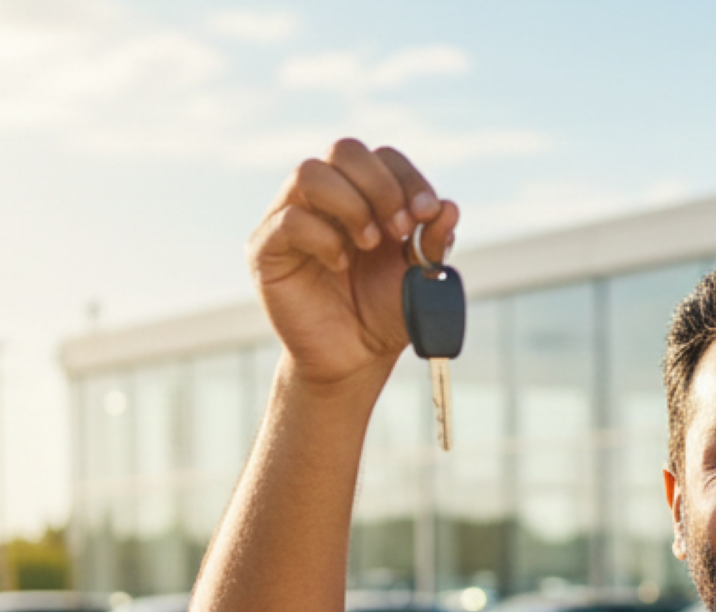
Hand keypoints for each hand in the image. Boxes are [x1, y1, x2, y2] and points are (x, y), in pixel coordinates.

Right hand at [248, 139, 460, 386]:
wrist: (355, 357)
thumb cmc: (385, 311)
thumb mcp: (420, 274)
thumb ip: (434, 240)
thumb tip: (449, 207)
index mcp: (364, 196)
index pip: (381, 157)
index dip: (407, 178)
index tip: (427, 213)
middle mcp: (325, 198)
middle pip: (344, 150)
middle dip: (380, 186)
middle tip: (399, 229)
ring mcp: (290, 218)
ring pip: (309, 173)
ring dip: (350, 204)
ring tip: (368, 243)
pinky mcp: (266, 248)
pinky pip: (289, 220)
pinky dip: (324, 239)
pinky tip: (340, 265)